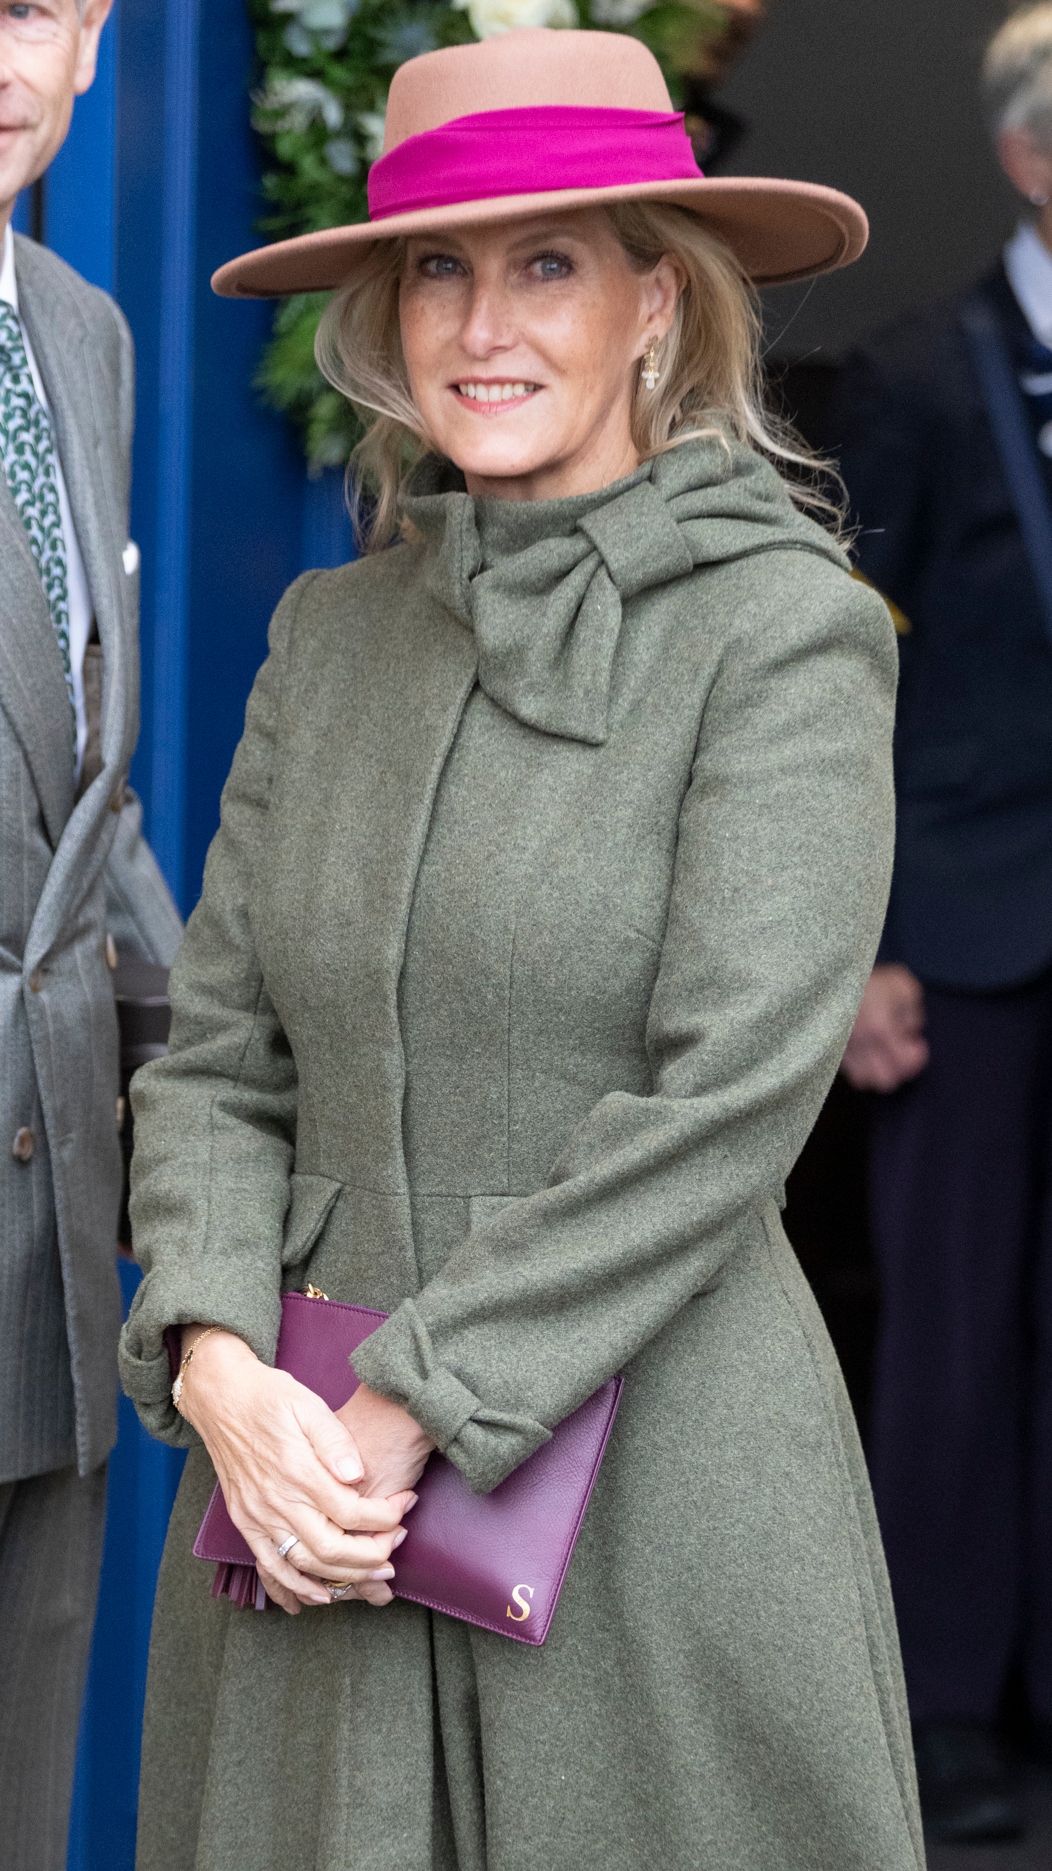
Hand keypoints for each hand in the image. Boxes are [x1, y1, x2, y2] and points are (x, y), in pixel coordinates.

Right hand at [176, 1327, 416, 1614]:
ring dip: (342, 1577)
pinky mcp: (245, 1522)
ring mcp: (256, 1516)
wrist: (220, 1398)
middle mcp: (274, 1499)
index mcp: (295, 1469)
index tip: (405, 1504)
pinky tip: (321, 1596)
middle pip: (329, 1547)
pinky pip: (270, 1567)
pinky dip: (295, 1588)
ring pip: (303, 1564)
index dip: (384, 1515)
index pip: (349, 1510)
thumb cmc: (269, 1397)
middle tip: (397, 1547)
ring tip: (375, 1574)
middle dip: (371, 1555)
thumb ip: (334, 1440)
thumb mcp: (308, 1404)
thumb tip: (357, 1475)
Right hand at [841, 964, 928, 1092]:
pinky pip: (847, 1070)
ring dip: (878, 1071)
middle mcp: (859, 1043)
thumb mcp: (902, 986)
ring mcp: (842, 1048)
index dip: (917, 1058)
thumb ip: (913, 1013)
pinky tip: (866, 1049)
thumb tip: (910, 1032)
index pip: (904, 1064)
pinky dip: (860, 1065)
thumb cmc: (871, 978)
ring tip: (883, 1053)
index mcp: (880, 1028)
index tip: (918, 1044)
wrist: (831, 973)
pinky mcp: (831, 1048)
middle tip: (902, 1051)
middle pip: (885, 1080)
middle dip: (899, 1069)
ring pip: (863, 1079)